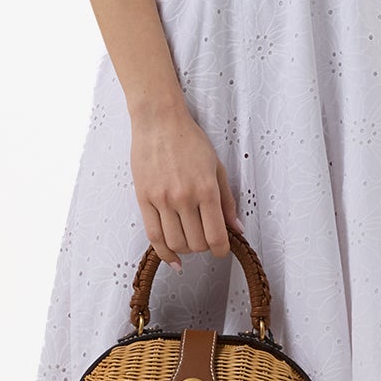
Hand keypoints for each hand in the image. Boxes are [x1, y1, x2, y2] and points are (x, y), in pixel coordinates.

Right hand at [131, 102, 244, 268]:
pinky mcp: (143, 199)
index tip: (223, 250)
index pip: (216, 235)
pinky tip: (172, 258)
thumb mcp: (217, 167)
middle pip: (196, 243)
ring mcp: (162, 199)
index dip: (222, 250)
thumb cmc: (189, 140)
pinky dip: (164, 252)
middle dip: (204, 248)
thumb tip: (237, 228)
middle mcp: (184, 197)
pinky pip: (153, 235)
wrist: (158, 121)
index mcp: (206, 189)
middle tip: (206, 240)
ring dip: (185, 250)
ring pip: (175, 242)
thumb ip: (227, 200)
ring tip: (189, 241)